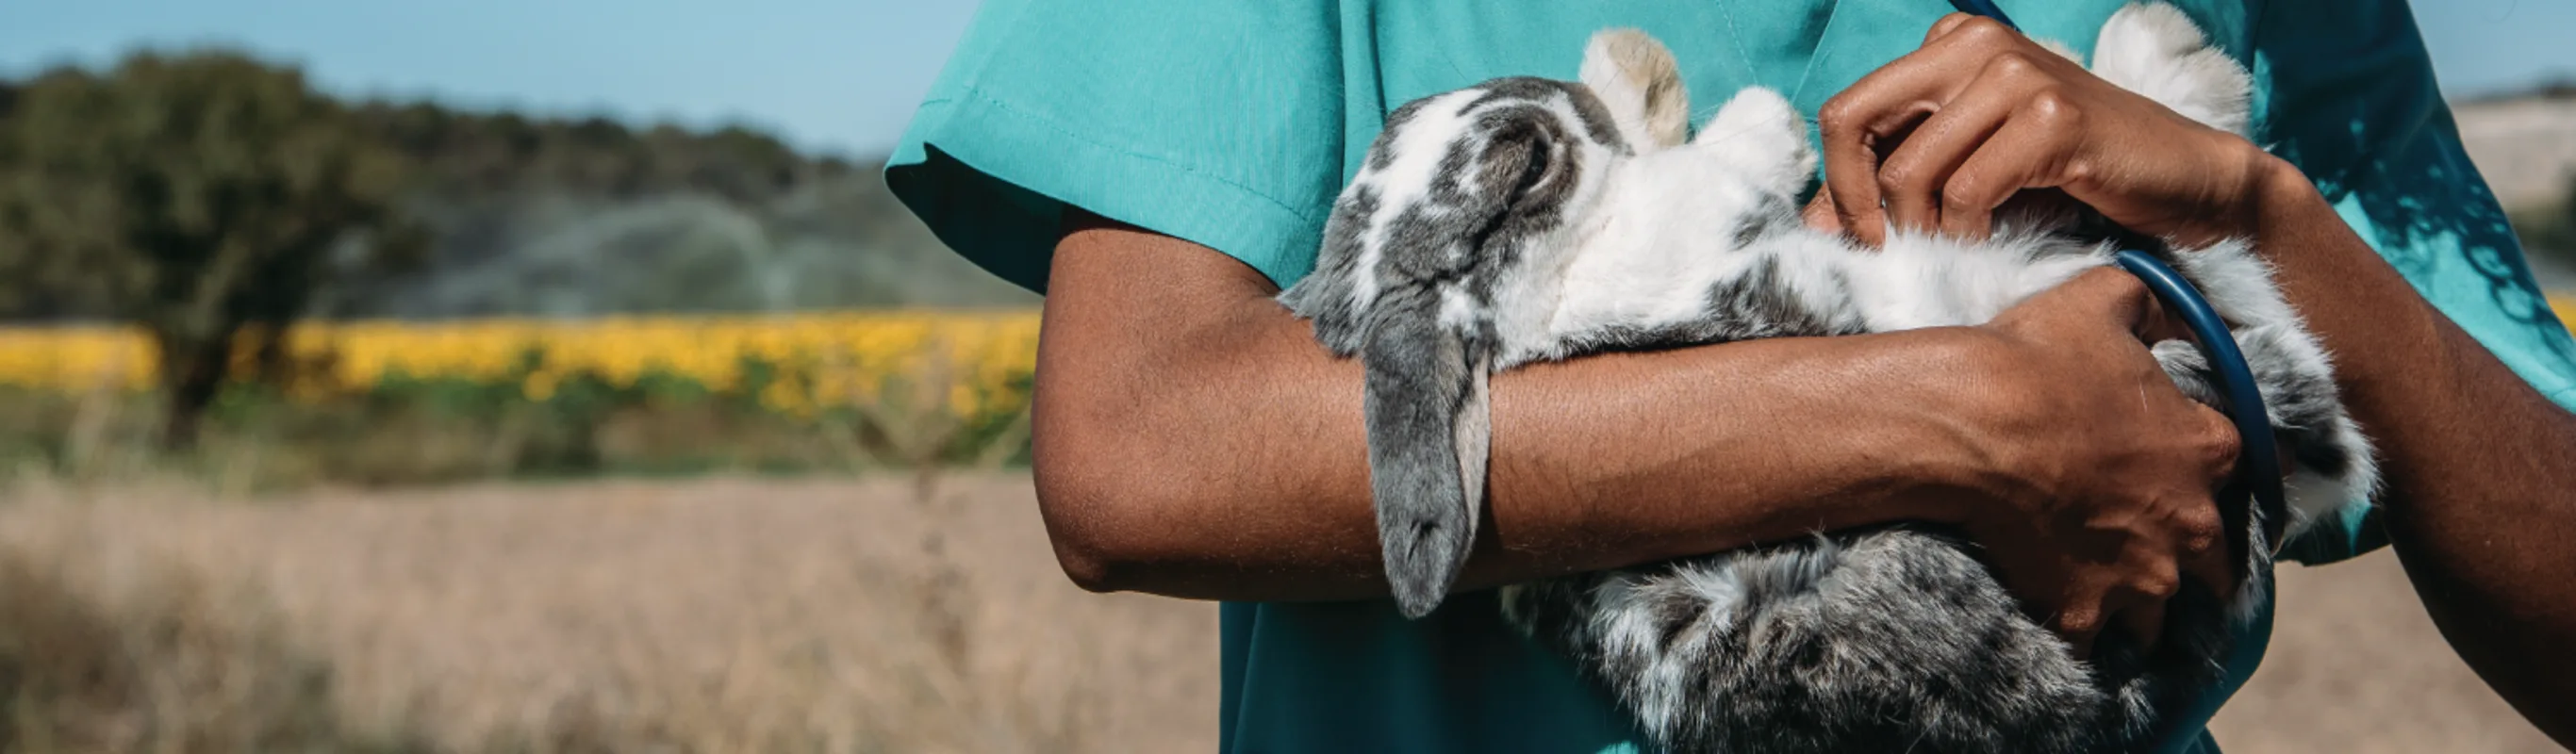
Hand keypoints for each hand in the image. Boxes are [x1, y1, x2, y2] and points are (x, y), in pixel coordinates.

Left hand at [1804, 13, 2281, 247]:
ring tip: (1952, 252)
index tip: (1860, 237)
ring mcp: (2015, 73)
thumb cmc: (2073, 177)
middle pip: (1853, 124)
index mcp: (1948, 44)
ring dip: (1920, 231)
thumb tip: (1813, 223)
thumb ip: (1897, 181)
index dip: (1837, 184)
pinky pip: (1967, 192)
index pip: (1846, 112)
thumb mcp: (1969, 168)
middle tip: (1886, 254)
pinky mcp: (2052, 117)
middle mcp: (1974, 43)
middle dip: (1856, 204)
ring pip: (1910, 170)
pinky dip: (1967, 234)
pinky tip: (1990, 244)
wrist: (2184, 182)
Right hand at [1930, 268, 2240, 655]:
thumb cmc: (2036, 358)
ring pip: (2161, 615)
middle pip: (2218, 564)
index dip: (2210, 469)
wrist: (1969, 424)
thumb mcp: (2103, 298)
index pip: (2242, 468)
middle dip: (2190, 558)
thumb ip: (2149, 300)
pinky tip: (2059, 622)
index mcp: (2205, 449)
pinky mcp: (2084, 611)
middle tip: (2149, 547)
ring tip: (2105, 597)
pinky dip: (2080, 637)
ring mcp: (2140, 576)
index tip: (2182, 472)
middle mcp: (2188, 523)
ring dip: (2139, 605)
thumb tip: (2167, 300)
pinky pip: (2094, 645)